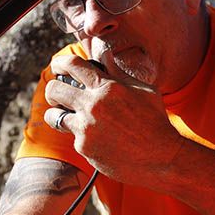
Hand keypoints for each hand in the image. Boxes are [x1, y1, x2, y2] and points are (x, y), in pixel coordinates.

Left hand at [44, 55, 184, 185]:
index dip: (59, 63)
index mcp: (107, 87)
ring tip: (67, 116)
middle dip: (53, 89)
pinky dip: (83, 137)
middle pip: (54, 89)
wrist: (161, 157)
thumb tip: (105, 56)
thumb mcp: (143, 90)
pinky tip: (99, 140)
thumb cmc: (155, 121)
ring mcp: (86, 128)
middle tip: (59, 94)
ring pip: (53, 116)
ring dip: (57, 114)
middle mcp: (92, 106)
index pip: (72, 65)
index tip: (57, 66)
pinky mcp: (84, 148)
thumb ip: (118, 73)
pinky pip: (74, 137)